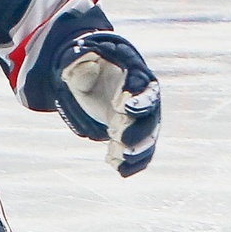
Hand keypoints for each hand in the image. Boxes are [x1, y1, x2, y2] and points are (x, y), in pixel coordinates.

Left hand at [54, 32, 160, 176]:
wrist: (99, 81)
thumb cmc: (93, 68)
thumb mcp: (81, 61)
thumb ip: (80, 61)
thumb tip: (84, 64)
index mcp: (135, 74)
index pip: (141, 84)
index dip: (135, 96)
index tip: (120, 105)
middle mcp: (145, 98)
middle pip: (149, 115)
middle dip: (138, 128)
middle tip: (121, 137)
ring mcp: (143, 119)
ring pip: (148, 137)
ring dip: (137, 150)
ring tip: (120, 158)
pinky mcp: (137, 135)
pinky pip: (143, 152)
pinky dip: (134, 163)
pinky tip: (121, 170)